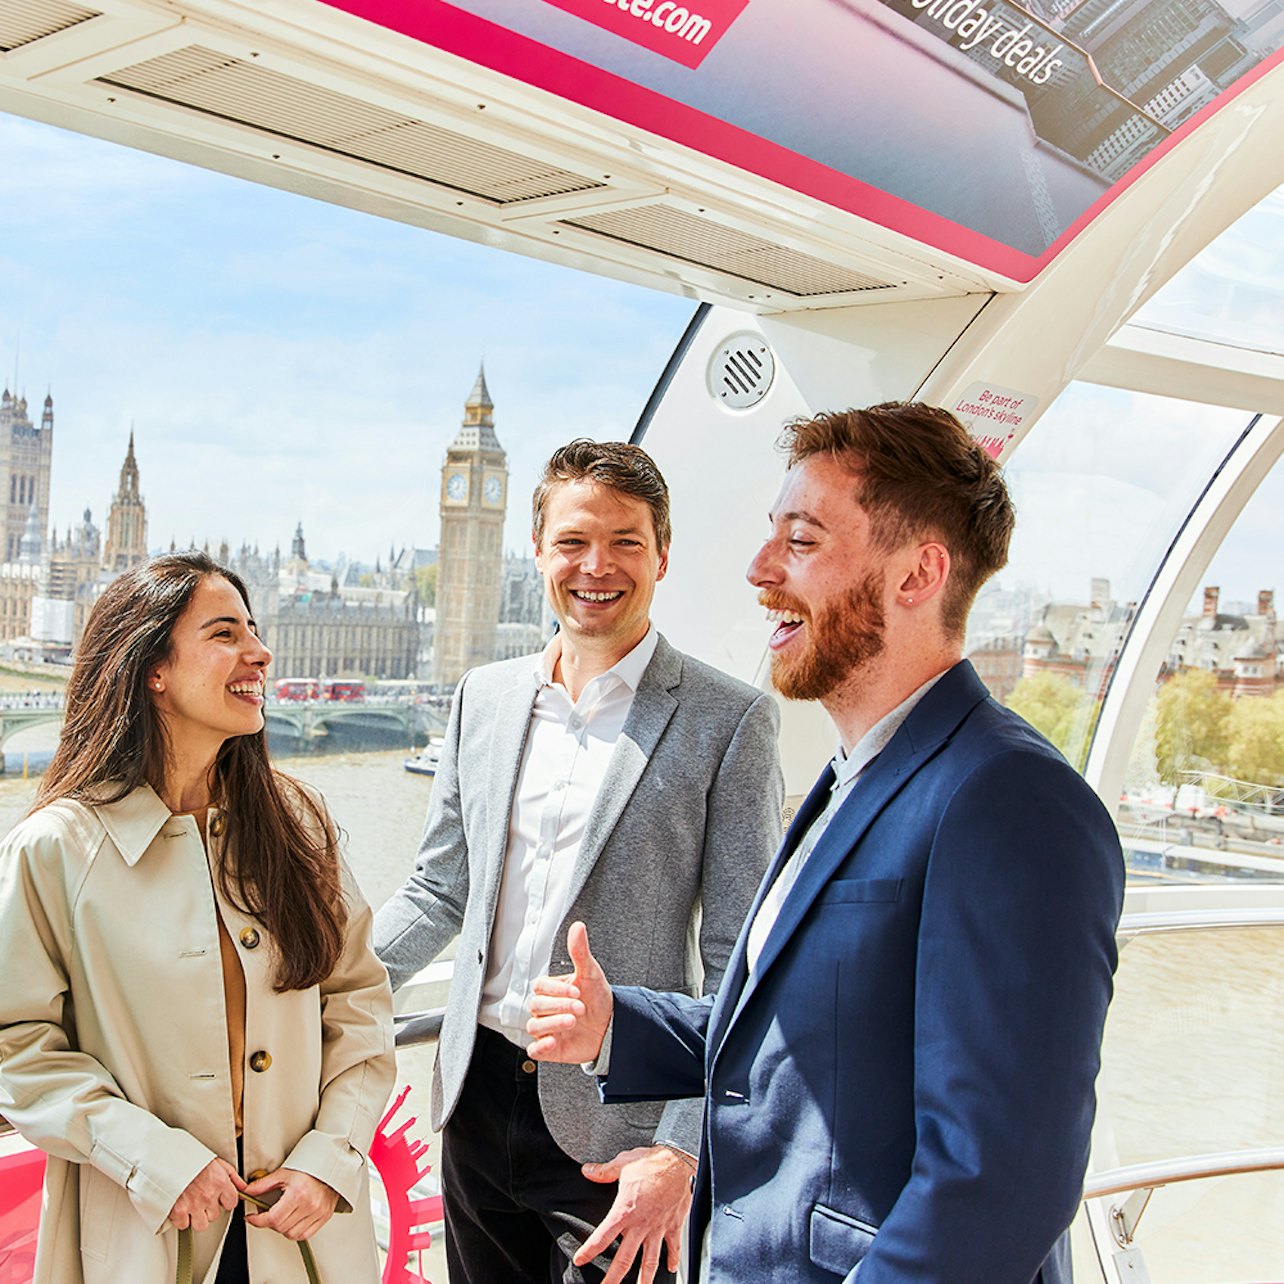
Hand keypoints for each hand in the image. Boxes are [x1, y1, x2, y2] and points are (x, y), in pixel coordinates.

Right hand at [168, 1157, 245, 1231]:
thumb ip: (232, 1176)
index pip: (232, 1203)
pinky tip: (181, 1209)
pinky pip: (183, 1225)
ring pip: (201, 1224)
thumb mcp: (217, 1162)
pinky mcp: (178, 1211)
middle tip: (201, 1199)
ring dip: (197, 1218)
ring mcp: (193, 1204)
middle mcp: (209, 1195)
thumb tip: (243, 1187)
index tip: (220, 1199)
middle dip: (209, 1210)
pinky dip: (181, 1220)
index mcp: (220, 1182)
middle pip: (215, 1215)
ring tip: (192, 1206)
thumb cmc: (191, 1158)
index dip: (225, 1202)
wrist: (169, 1157)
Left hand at [243, 1168, 338, 1240]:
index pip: (272, 1218)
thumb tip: (247, 1191)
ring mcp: (318, 1212)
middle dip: (269, 1222)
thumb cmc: (309, 1169)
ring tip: (282, 1216)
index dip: (258, 1220)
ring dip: (282, 1228)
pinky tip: (293, 1222)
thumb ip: (263, 1185)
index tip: (251, 1218)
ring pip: (291, 1234)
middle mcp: (309, 1205)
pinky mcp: (324, 1216)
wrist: (330, 1166)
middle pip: (280, 1227)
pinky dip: (295, 1232)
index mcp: (298, 1193)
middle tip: (267, 1213)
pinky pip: (305, 1235)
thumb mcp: (283, 1173)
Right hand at [527, 921, 613, 1063]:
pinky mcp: (549, 1048)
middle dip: (558, 1005)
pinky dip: (539, 1048)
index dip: (556, 988)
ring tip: (573, 1021)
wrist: (611, 1027)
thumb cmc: (598, 999)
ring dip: (553, 1024)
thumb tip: (578, 927)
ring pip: (534, 1026)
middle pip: (536, 1006)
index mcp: (552, 990)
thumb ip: (580, 952)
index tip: (576, 989)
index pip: (541, 986)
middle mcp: (546, 1009)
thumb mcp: (591, 973)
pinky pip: (534, 1050)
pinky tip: (552, 1042)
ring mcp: (546, 1028)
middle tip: (580, 1006)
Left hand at [574, 1145, 694, 1283]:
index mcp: (624, 1211)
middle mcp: (640, 1224)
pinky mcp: (673, 1225)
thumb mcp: (622, 1164)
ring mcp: (658, 1228)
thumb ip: (603, 1172)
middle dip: (613, 1278)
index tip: (580, 1260)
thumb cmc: (651, 1161)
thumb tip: (587, 1171)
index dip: (589, 1250)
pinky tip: (670, 1270)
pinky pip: (673, 1248)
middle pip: (624, 1259)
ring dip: (643, 1279)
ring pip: (649, 1261)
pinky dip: (672, 1260)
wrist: (677, 1161)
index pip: (602, 1236)